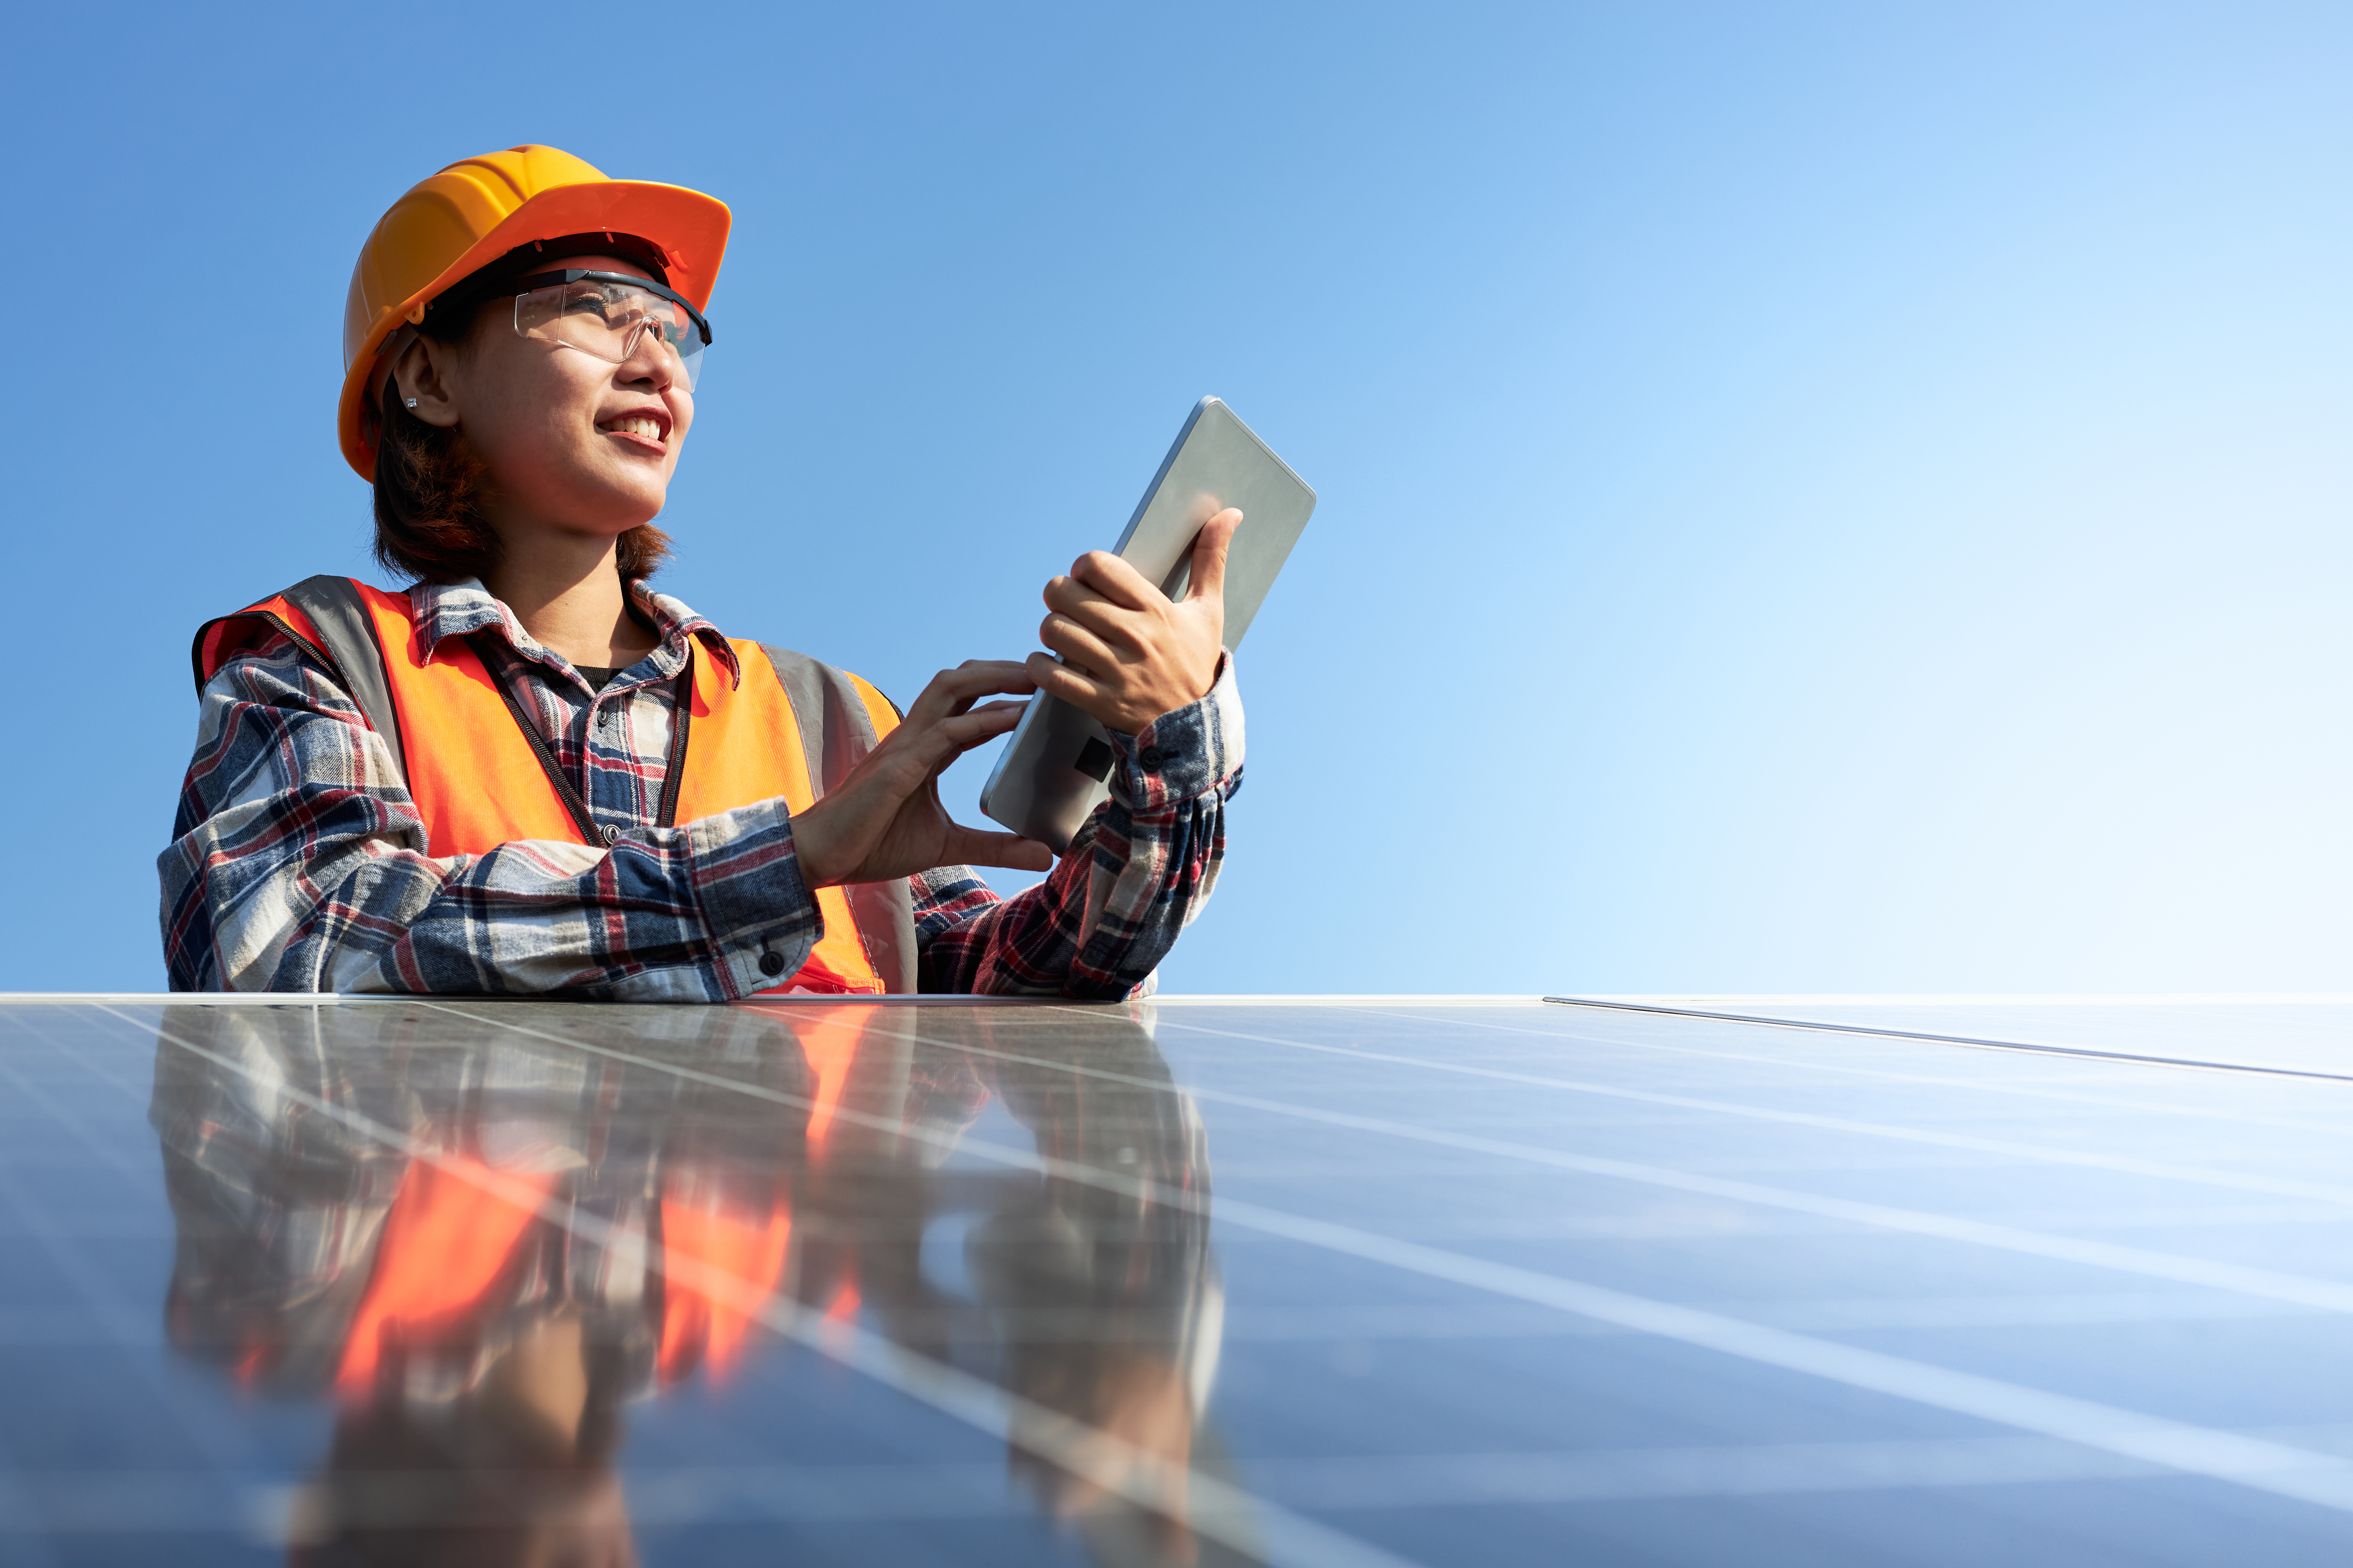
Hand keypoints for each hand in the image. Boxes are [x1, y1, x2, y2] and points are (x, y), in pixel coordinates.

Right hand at [792, 661, 1055, 884]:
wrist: (822, 857)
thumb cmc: (873, 844)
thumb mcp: (948, 845)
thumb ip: (995, 846)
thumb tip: (1044, 854)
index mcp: (925, 749)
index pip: (969, 705)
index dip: (1005, 691)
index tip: (1045, 689)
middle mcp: (915, 736)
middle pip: (961, 681)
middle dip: (1004, 669)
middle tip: (1048, 670)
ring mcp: (904, 746)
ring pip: (950, 688)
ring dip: (995, 677)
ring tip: (1036, 678)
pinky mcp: (897, 767)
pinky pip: (944, 732)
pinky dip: (982, 720)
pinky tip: (1015, 715)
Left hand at [1027, 508, 1239, 733]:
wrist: (1197, 727)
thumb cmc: (1196, 662)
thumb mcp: (1208, 610)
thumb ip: (1211, 558)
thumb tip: (1229, 514)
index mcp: (1156, 608)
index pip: (1099, 566)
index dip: (1083, 566)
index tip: (1088, 578)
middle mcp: (1135, 636)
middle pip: (1066, 595)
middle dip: (1059, 595)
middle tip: (1067, 604)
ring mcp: (1117, 671)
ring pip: (1055, 631)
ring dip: (1051, 629)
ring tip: (1062, 632)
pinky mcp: (1101, 701)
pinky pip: (1052, 676)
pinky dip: (1039, 666)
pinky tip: (1047, 662)